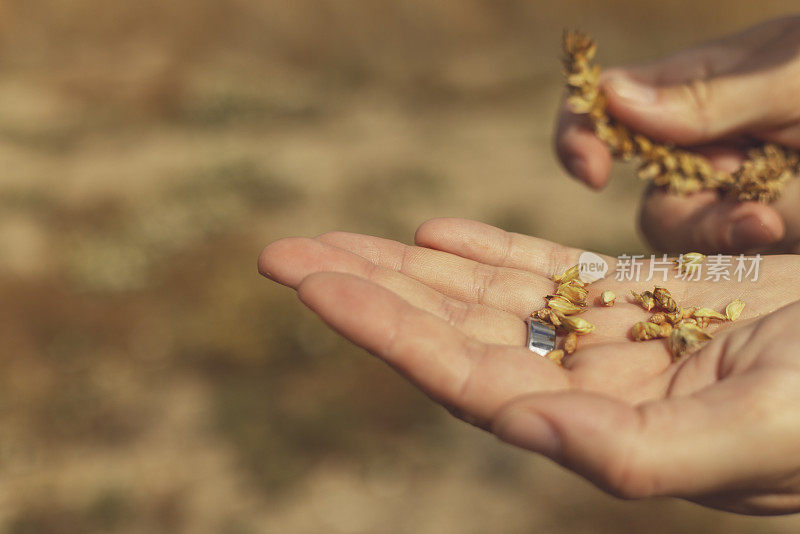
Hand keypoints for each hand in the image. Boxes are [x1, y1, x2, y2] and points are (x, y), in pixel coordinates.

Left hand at [259, 218, 799, 513]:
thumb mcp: (760, 433)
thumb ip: (639, 454)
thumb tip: (521, 426)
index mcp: (603, 429)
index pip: (462, 376)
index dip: (383, 328)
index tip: (312, 282)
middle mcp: (592, 388)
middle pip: (452, 334)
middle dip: (369, 290)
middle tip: (285, 253)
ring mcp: (613, 341)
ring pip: (486, 300)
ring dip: (410, 267)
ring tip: (337, 240)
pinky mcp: (645, 298)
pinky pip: (546, 273)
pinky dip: (490, 252)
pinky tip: (436, 233)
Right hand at [555, 15, 799, 253]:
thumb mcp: (794, 78)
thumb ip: (707, 96)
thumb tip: (610, 97)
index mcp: (690, 86)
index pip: (603, 104)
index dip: (580, 134)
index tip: (594, 169)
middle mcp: (693, 139)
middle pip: (637, 185)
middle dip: (678, 203)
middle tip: (738, 198)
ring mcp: (721, 187)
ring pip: (672, 226)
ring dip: (713, 228)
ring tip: (768, 218)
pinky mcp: (749, 226)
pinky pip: (713, 251)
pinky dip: (736, 243)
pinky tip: (771, 228)